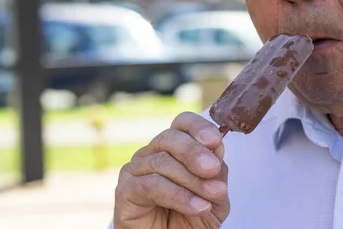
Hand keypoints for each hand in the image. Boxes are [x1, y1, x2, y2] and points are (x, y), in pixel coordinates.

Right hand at [114, 112, 228, 228]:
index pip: (182, 123)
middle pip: (170, 137)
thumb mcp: (214, 196)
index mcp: (174, 148)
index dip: (198, 126)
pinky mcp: (125, 191)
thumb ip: (217, 173)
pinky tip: (197, 206)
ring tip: (210, 197)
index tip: (216, 140)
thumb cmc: (189, 219)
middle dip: (194, 152)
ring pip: (162, 162)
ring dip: (191, 180)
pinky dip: (178, 195)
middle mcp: (151, 153)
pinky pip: (151, 185)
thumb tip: (217, 150)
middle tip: (212, 168)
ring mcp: (135, 170)